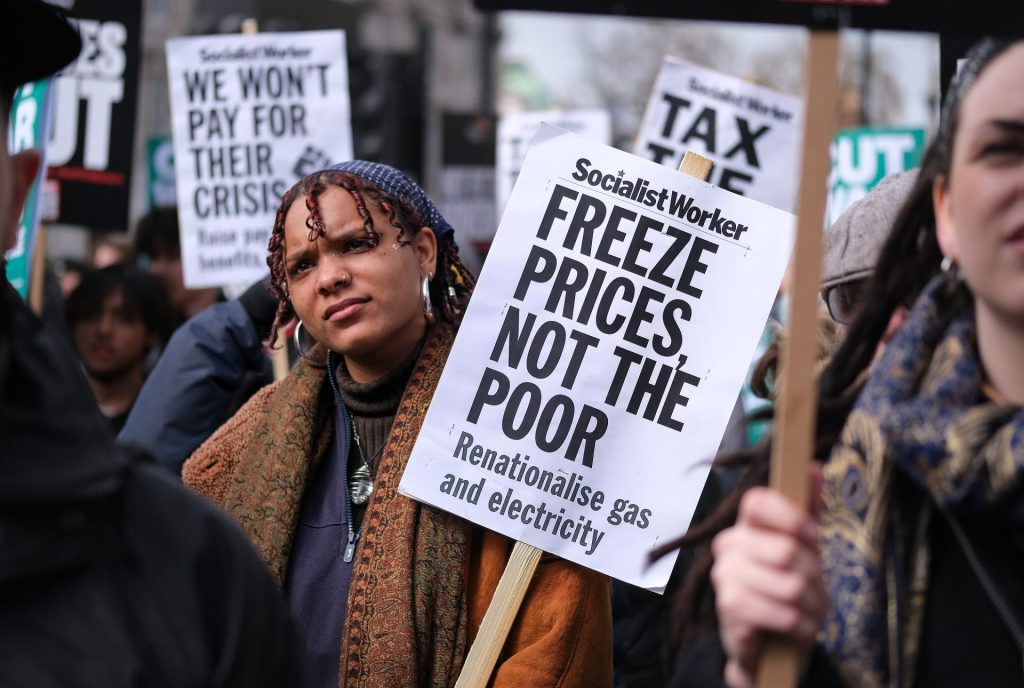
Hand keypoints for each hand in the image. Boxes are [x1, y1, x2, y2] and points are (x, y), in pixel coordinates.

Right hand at [711, 485, 825, 687]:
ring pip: (789, 585)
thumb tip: (812, 465)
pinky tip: (795, 627)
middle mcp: (728, 545)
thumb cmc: (787, 589)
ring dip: (810, 607)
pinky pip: (781, 613)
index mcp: (745, 525)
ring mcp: (725, 576)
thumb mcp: (804, 548)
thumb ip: (808, 508)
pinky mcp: (729, 608)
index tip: (811, 537)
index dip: (791, 518)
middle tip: (811, 590)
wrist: (768, 644)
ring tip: (805, 612)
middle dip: (813, 577)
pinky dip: (799, 626)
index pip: (757, 501)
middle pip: (787, 550)